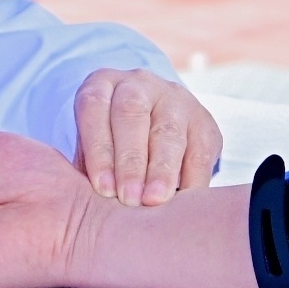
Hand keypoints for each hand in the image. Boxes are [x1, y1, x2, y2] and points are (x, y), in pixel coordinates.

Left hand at [72, 69, 222, 205]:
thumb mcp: (91, 147)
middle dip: (130, 160)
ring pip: (168, 131)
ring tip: (154, 200)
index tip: (102, 188)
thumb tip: (84, 204)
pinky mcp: (204, 121)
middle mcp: (139, 84)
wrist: (152, 129)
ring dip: (161, 170)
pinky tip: (182, 202)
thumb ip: (87, 167)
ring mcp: (175, 99)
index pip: (95, 106)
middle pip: (132, 114)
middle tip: (128, 198)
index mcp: (102, 84)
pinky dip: (191, 178)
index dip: (98, 148)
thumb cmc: (110, 146)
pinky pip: (199, 150)